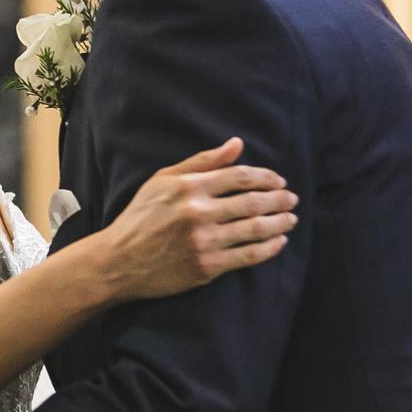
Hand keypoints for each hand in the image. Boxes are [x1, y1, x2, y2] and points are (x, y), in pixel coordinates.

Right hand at [94, 137, 296, 301]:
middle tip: (292, 199)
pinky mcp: (208, 267)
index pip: (240, 177)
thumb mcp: (163, 180)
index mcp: (189, 188)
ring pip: (256, 229)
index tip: (280, 181)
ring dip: (280, 222)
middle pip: (253, 202)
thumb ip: (202, 162)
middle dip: (279, 199)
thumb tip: (237, 143)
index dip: (267, 177)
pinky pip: (249, 256)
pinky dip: (270, 248)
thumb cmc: (140, 217)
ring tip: (291, 219)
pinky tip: (280, 242)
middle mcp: (199, 213)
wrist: (119, 261)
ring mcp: (205, 241)